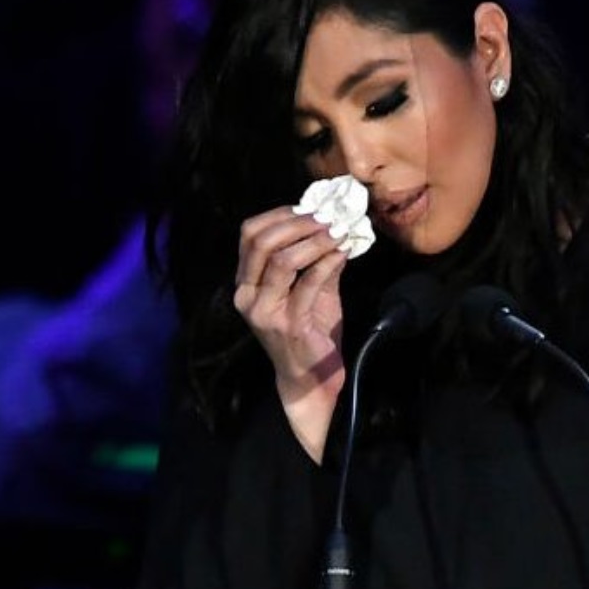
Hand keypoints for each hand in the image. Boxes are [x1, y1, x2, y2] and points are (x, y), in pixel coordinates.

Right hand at [233, 205, 348, 461]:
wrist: (311, 379)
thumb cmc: (309, 333)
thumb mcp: (312, 290)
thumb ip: (318, 260)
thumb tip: (335, 225)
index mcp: (246, 284)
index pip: (249, 235)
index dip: (279, 215)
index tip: (309, 208)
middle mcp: (248, 296)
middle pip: (261, 242)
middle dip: (297, 223)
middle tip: (327, 217)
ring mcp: (265, 312)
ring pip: (283, 260)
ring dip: (314, 240)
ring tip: (337, 231)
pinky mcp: (288, 324)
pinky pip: (307, 283)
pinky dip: (327, 262)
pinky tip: (342, 252)